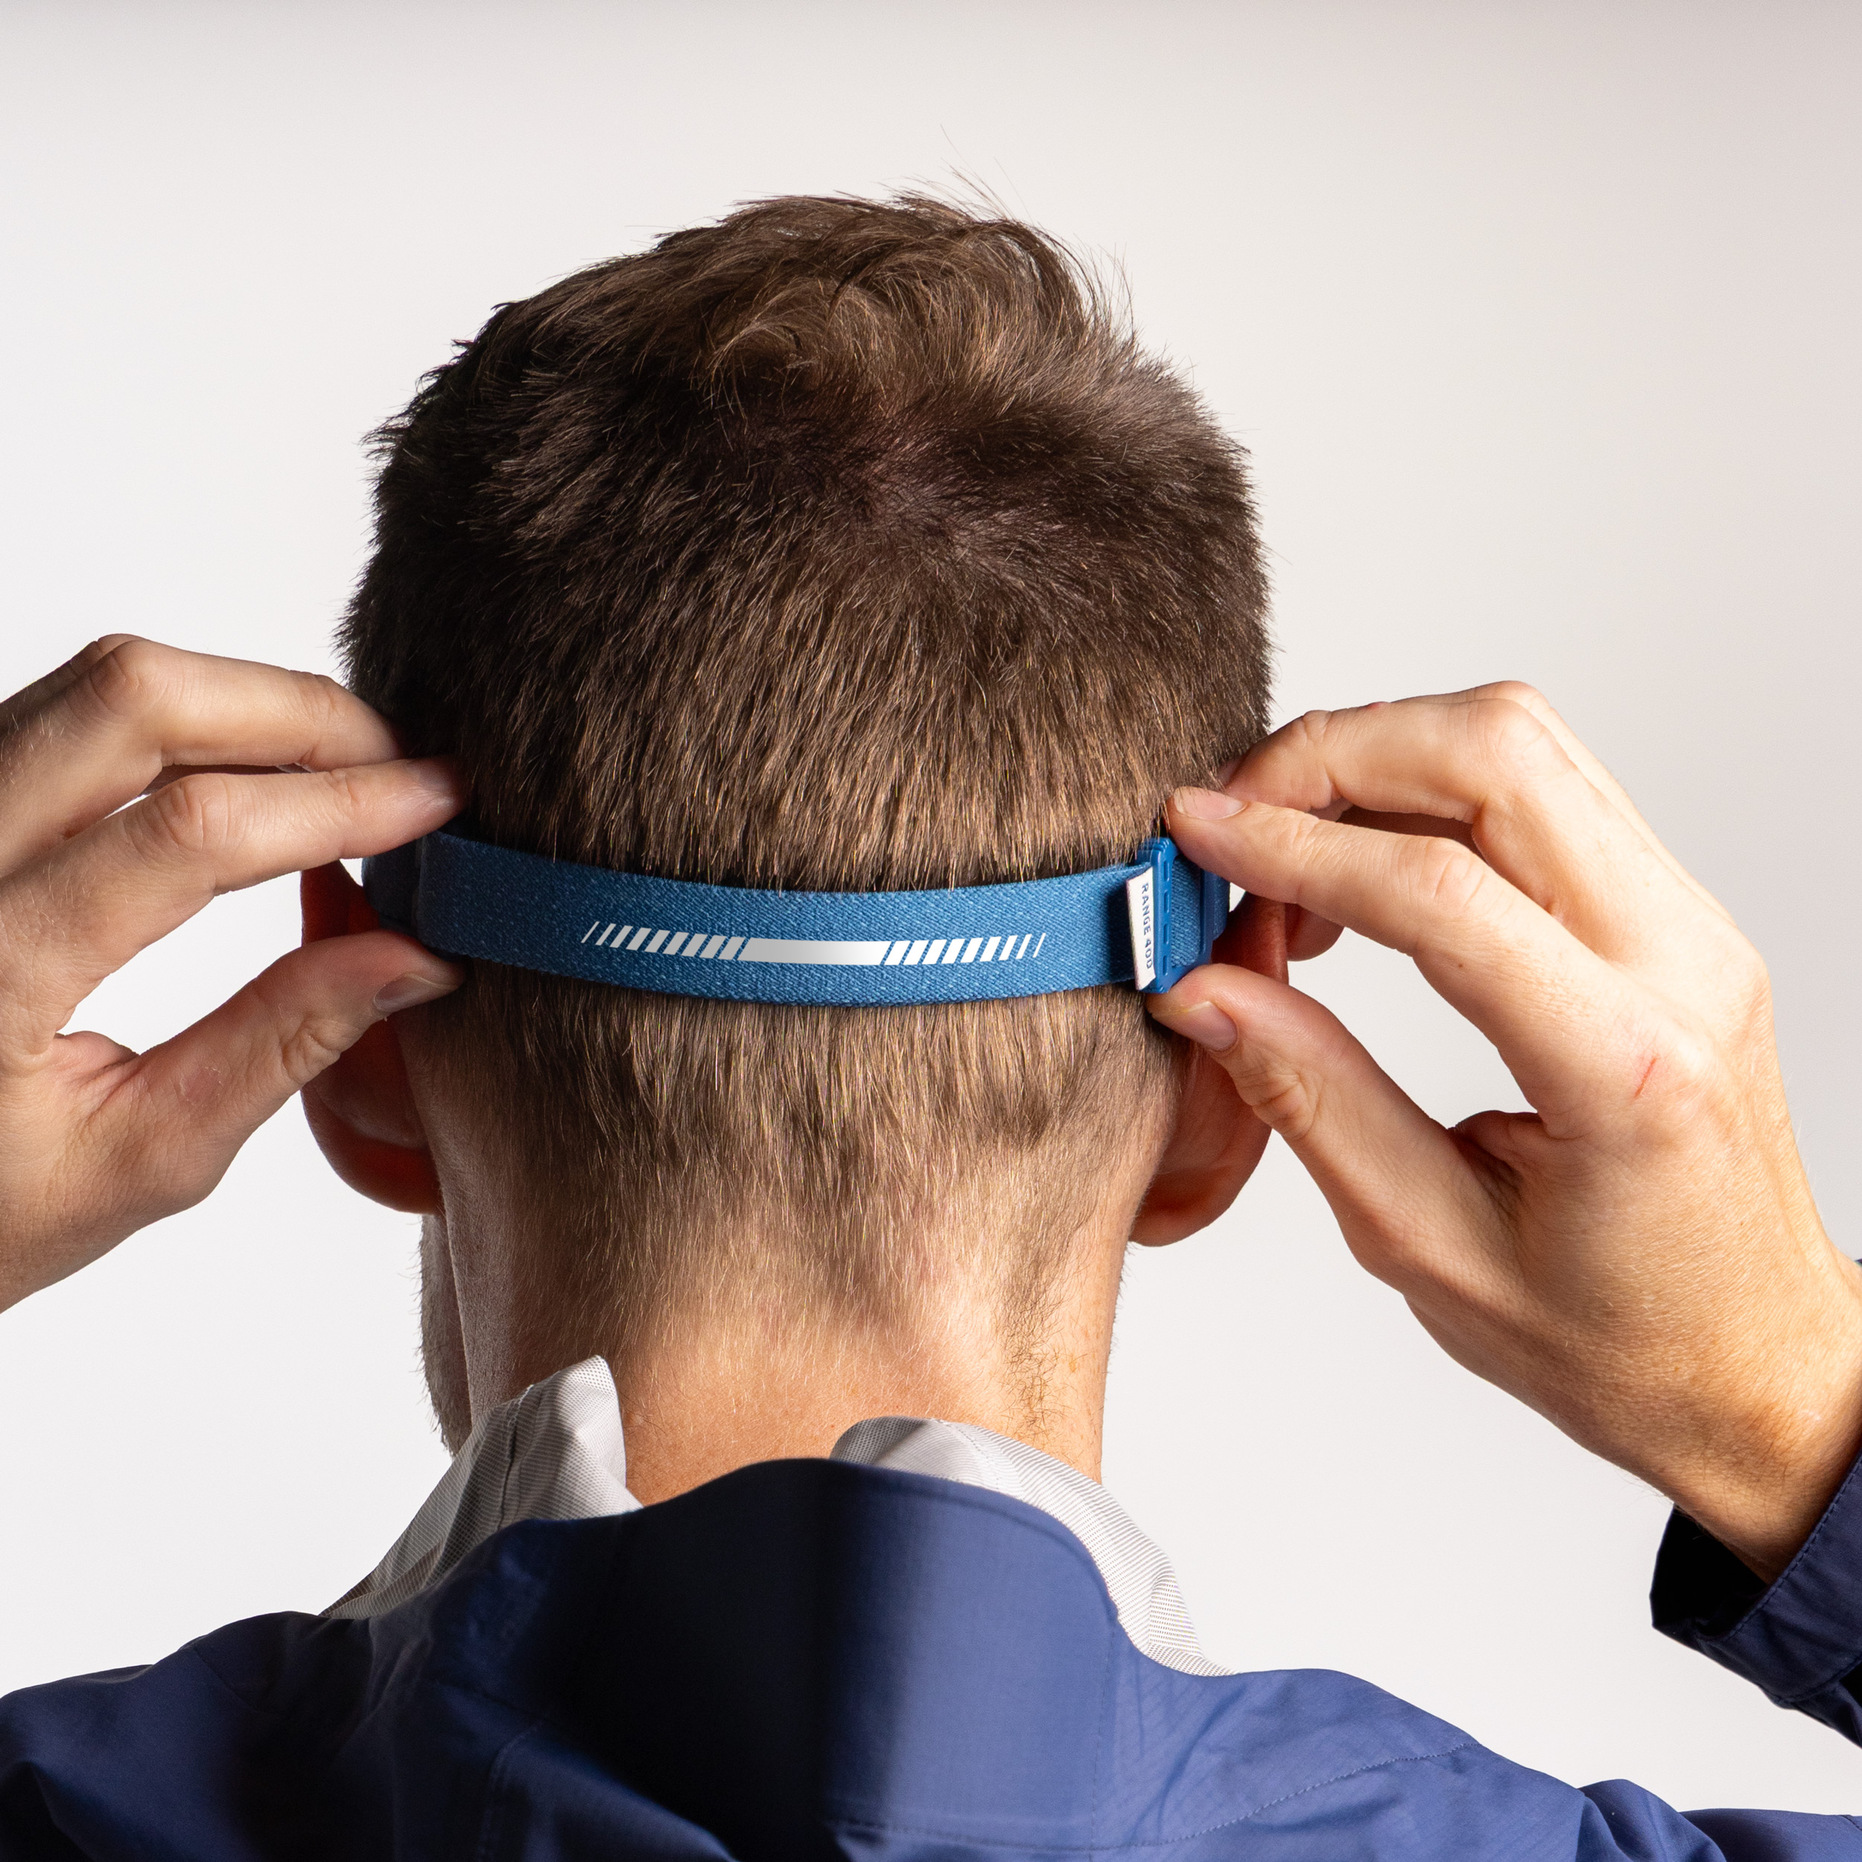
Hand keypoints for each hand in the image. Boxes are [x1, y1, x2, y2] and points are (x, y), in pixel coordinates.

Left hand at [0, 637, 465, 1312]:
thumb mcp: (142, 1160)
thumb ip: (283, 1044)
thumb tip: (418, 956)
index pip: (189, 833)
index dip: (337, 804)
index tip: (438, 805)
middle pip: (136, 701)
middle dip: (298, 714)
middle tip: (401, 766)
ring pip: (100, 680)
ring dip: (246, 703)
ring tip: (346, 768)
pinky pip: (72, 708)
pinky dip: (187, 719)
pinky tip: (257, 773)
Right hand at [1150, 683, 1861, 1580]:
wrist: (1758, 1361)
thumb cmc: (1617, 1340)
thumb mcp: (1429, 1246)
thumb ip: (1310, 1098)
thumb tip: (1202, 990)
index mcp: (1625, 1067)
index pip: (1440, 893)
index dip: (1291, 846)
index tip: (1193, 836)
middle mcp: (1680, 964)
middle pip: (1495, 753)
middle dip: (1333, 755)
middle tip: (1227, 819)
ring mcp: (1689, 923)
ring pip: (1520, 742)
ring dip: (1377, 760)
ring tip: (1281, 850)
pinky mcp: (1669, 912)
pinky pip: (1540, 786)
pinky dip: (1423, 792)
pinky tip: (1354, 869)